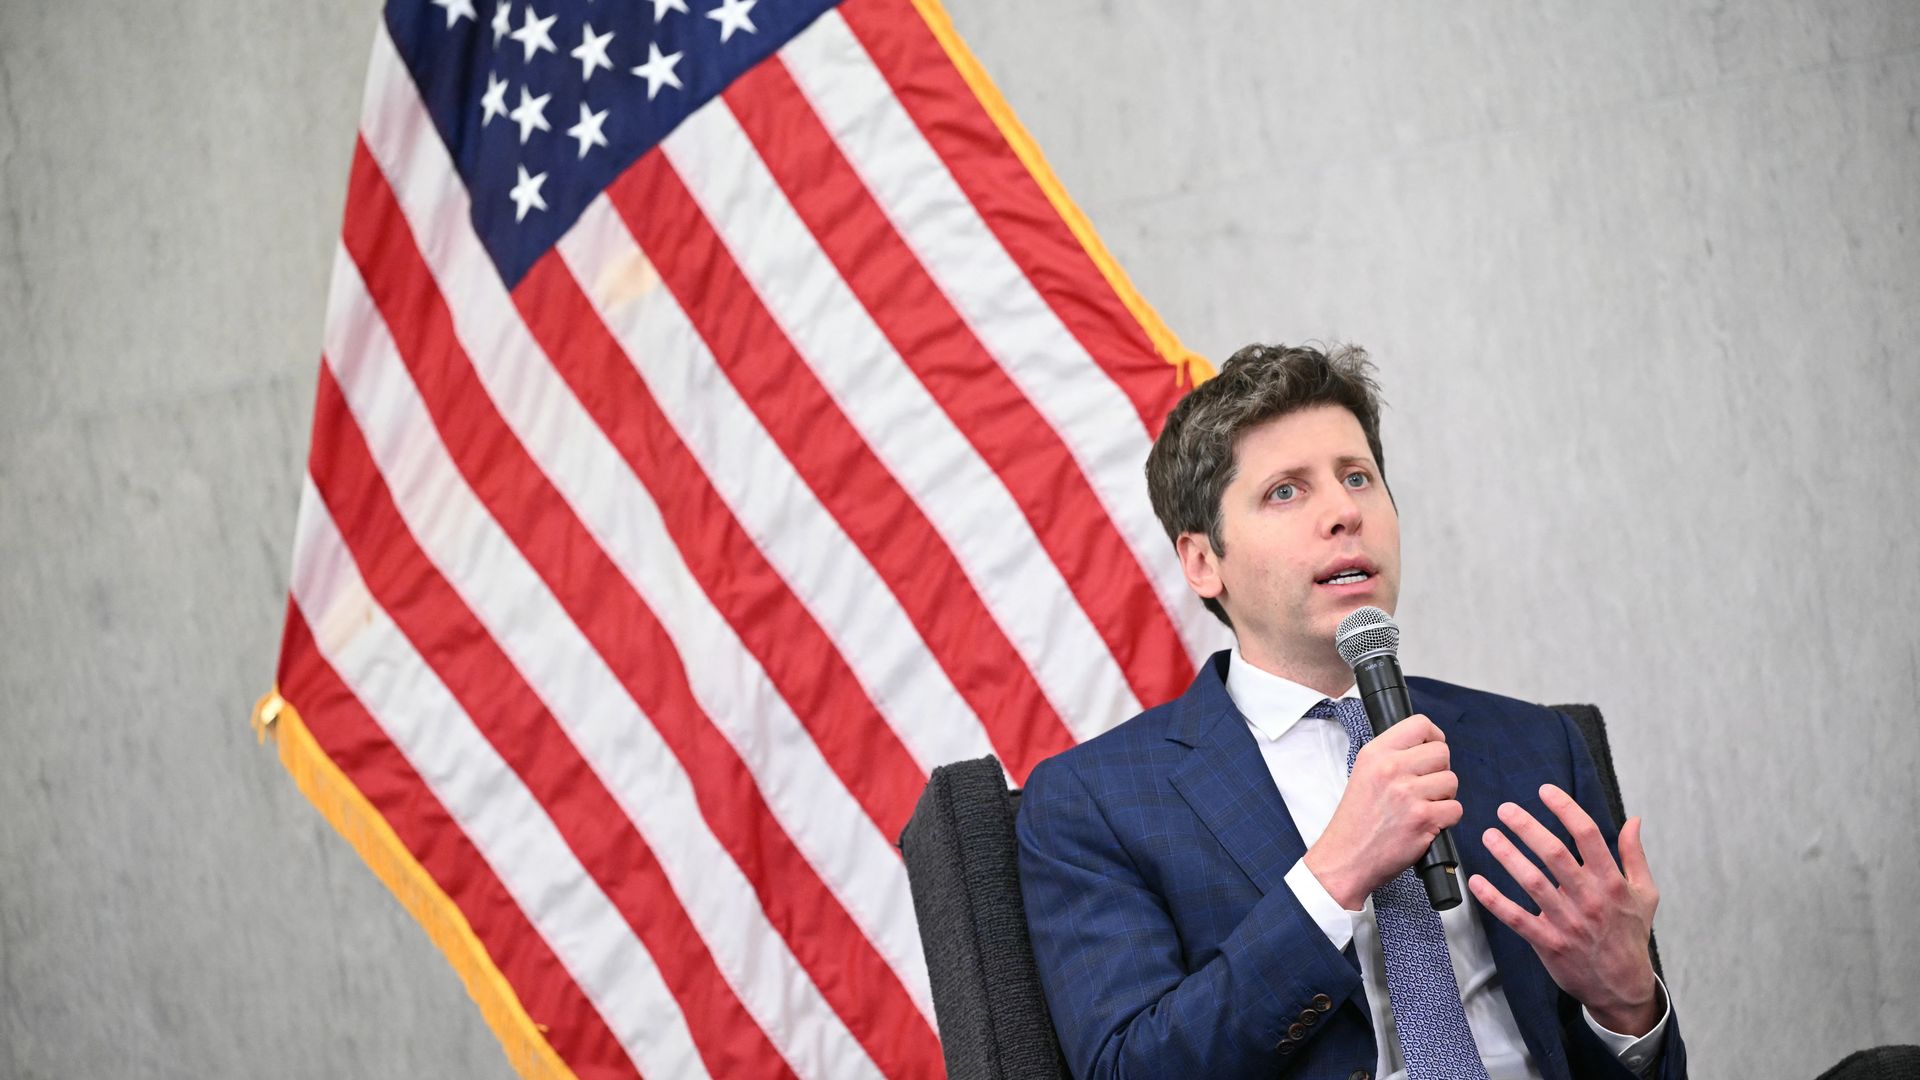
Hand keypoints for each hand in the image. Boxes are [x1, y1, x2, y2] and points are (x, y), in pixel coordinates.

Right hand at [1304, 714, 1460, 908]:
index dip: (1433, 738)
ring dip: (1443, 797)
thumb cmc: (1356, 819)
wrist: (1345, 857)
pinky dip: (1446, 819)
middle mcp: (1391, 768)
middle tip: (1424, 787)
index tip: (1429, 753)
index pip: (1421, 724)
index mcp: (1376, 753)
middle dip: (1439, 771)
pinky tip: (1426, 824)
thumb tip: (1428, 747)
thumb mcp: (1363, 773)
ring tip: (1422, 807)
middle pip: (1443, 752)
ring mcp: (1408, 793)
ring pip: (1452, 781)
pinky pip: (1455, 808)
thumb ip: (1393, 756)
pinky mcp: (1423, 819)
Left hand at [1466, 784, 1660, 1035]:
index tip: (1545, 791)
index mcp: (1612, 883)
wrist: (1623, 987)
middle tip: (1505, 809)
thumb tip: (1633, 820)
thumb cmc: (1631, 935)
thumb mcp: (1645, 894)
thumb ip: (1635, 855)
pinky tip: (1475, 881)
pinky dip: (1494, 900)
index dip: (1565, 810)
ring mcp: (1567, 922)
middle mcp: (1589, 899)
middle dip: (1527, 828)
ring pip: (1533, 882)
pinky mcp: (1548, 943)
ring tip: (1488, 836)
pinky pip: (1516, 918)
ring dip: (1507, 857)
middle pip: (1555, 855)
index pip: (1588, 837)